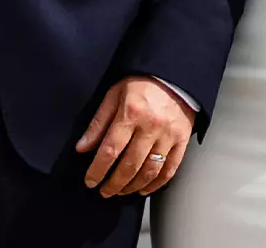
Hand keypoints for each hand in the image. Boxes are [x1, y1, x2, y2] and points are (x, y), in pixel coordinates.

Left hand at [76, 76, 193, 196]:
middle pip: (129, 165)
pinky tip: (145, 189)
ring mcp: (169, 134)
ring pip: (150, 170)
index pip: (110, 150)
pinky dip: (157, 183)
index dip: (98, 170)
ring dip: (133, 186)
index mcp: (131, 113)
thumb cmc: (141, 82)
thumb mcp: (114, 95)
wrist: (174, 74)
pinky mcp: (183, 139)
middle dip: (114, 183)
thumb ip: (98, 123)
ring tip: (121, 191)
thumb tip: (82, 148)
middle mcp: (151, 126)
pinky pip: (170, 168)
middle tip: (104, 191)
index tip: (90, 181)